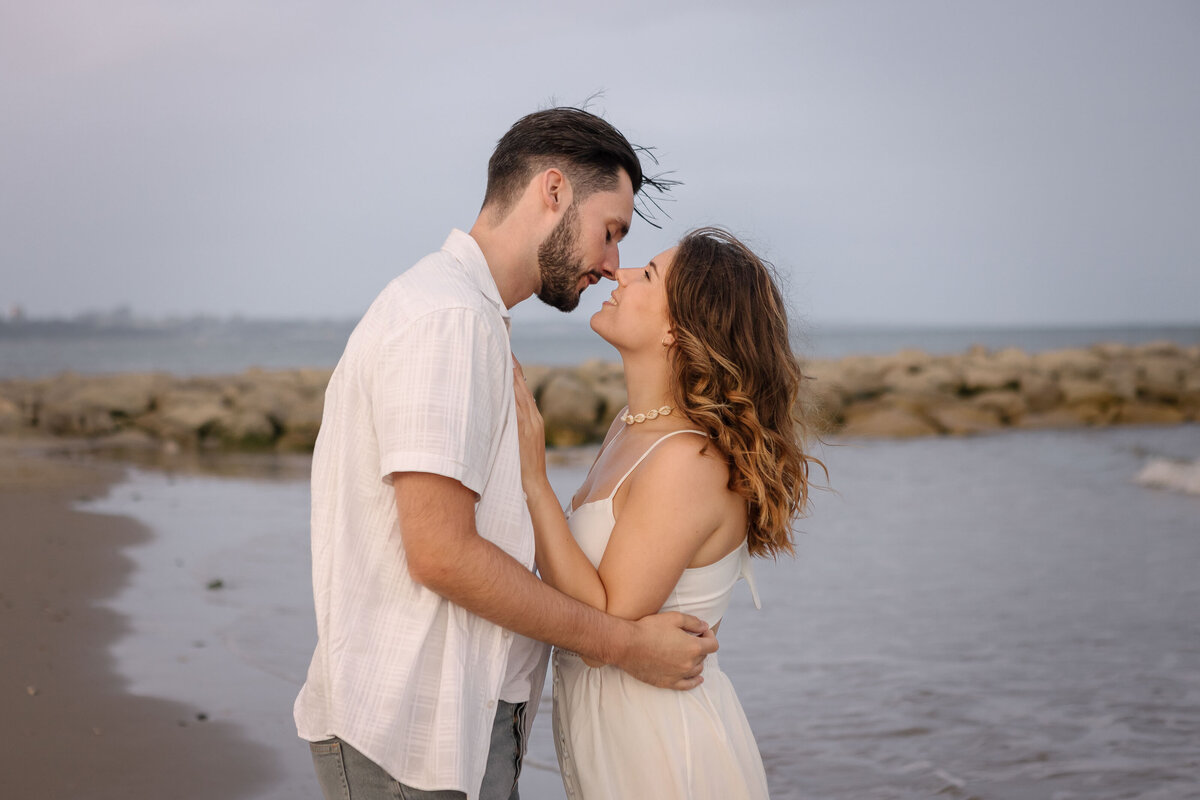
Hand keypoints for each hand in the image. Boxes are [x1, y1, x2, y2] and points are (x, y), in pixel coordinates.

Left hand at [511, 357, 547, 493]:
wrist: (534, 485)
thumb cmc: (523, 466)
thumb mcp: (523, 441)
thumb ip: (516, 425)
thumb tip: (503, 411)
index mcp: (533, 418)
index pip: (522, 386)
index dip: (514, 368)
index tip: (505, 352)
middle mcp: (533, 416)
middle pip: (520, 384)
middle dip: (511, 364)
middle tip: (500, 344)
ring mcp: (528, 422)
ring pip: (518, 391)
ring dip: (508, 372)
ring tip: (499, 353)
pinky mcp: (523, 429)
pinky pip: (515, 404)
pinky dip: (510, 390)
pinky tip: (501, 378)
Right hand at [615, 612, 718, 689]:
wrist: (627, 645)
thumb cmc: (649, 628)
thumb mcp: (673, 617)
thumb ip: (693, 622)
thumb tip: (705, 626)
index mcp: (693, 647)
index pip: (713, 644)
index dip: (710, 635)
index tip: (702, 631)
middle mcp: (689, 664)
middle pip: (704, 656)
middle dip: (700, 646)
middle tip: (690, 638)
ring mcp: (679, 675)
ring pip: (697, 670)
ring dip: (697, 661)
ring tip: (688, 653)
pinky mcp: (668, 683)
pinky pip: (687, 685)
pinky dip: (695, 681)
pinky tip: (698, 678)